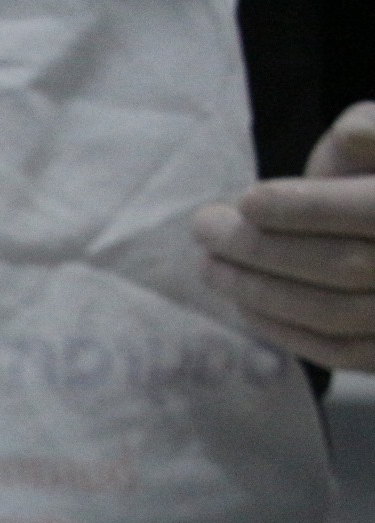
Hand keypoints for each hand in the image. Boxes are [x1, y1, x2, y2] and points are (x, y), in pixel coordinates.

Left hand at [193, 101, 374, 371]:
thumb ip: (370, 133)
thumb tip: (348, 132)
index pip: (371, 209)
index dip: (306, 207)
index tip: (246, 199)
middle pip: (344, 265)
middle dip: (264, 248)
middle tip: (204, 228)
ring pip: (334, 312)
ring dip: (260, 291)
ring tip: (210, 265)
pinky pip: (337, 351)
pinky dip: (283, 330)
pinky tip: (243, 305)